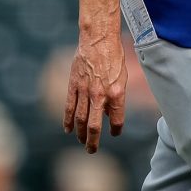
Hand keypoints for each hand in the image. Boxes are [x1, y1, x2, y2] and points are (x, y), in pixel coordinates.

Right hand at [63, 32, 126, 152]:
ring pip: (80, 119)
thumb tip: (108, 114)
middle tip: (91, 150)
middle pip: (94, 126)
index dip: (115, 130)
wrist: (98, 39)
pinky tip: (67, 129)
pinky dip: (67, 120)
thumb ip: (116, 97)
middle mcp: (100, 95)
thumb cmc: (114, 57)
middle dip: (93, 141)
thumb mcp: (123, 78)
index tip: (114, 133)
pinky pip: (69, 107)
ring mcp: (85, 91)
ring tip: (81, 142)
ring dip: (79, 134)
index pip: (117, 120)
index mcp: (117, 93)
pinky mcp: (73, 85)